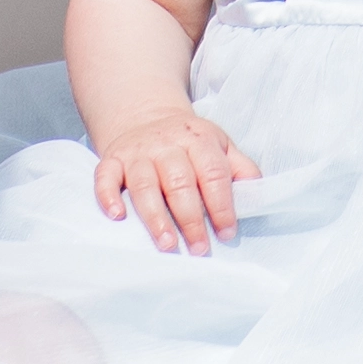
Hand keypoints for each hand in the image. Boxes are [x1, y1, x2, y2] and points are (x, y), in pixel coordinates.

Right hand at [90, 101, 260, 252]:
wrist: (145, 115)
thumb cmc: (188, 142)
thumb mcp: (219, 145)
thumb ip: (239, 168)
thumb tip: (257, 192)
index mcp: (199, 140)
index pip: (213, 174)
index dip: (222, 205)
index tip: (227, 232)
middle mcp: (167, 145)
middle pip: (180, 183)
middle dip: (191, 219)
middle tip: (199, 248)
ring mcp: (137, 152)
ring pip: (144, 184)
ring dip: (155, 217)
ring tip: (167, 244)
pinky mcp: (112, 159)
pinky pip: (105, 176)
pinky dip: (107, 196)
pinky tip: (117, 217)